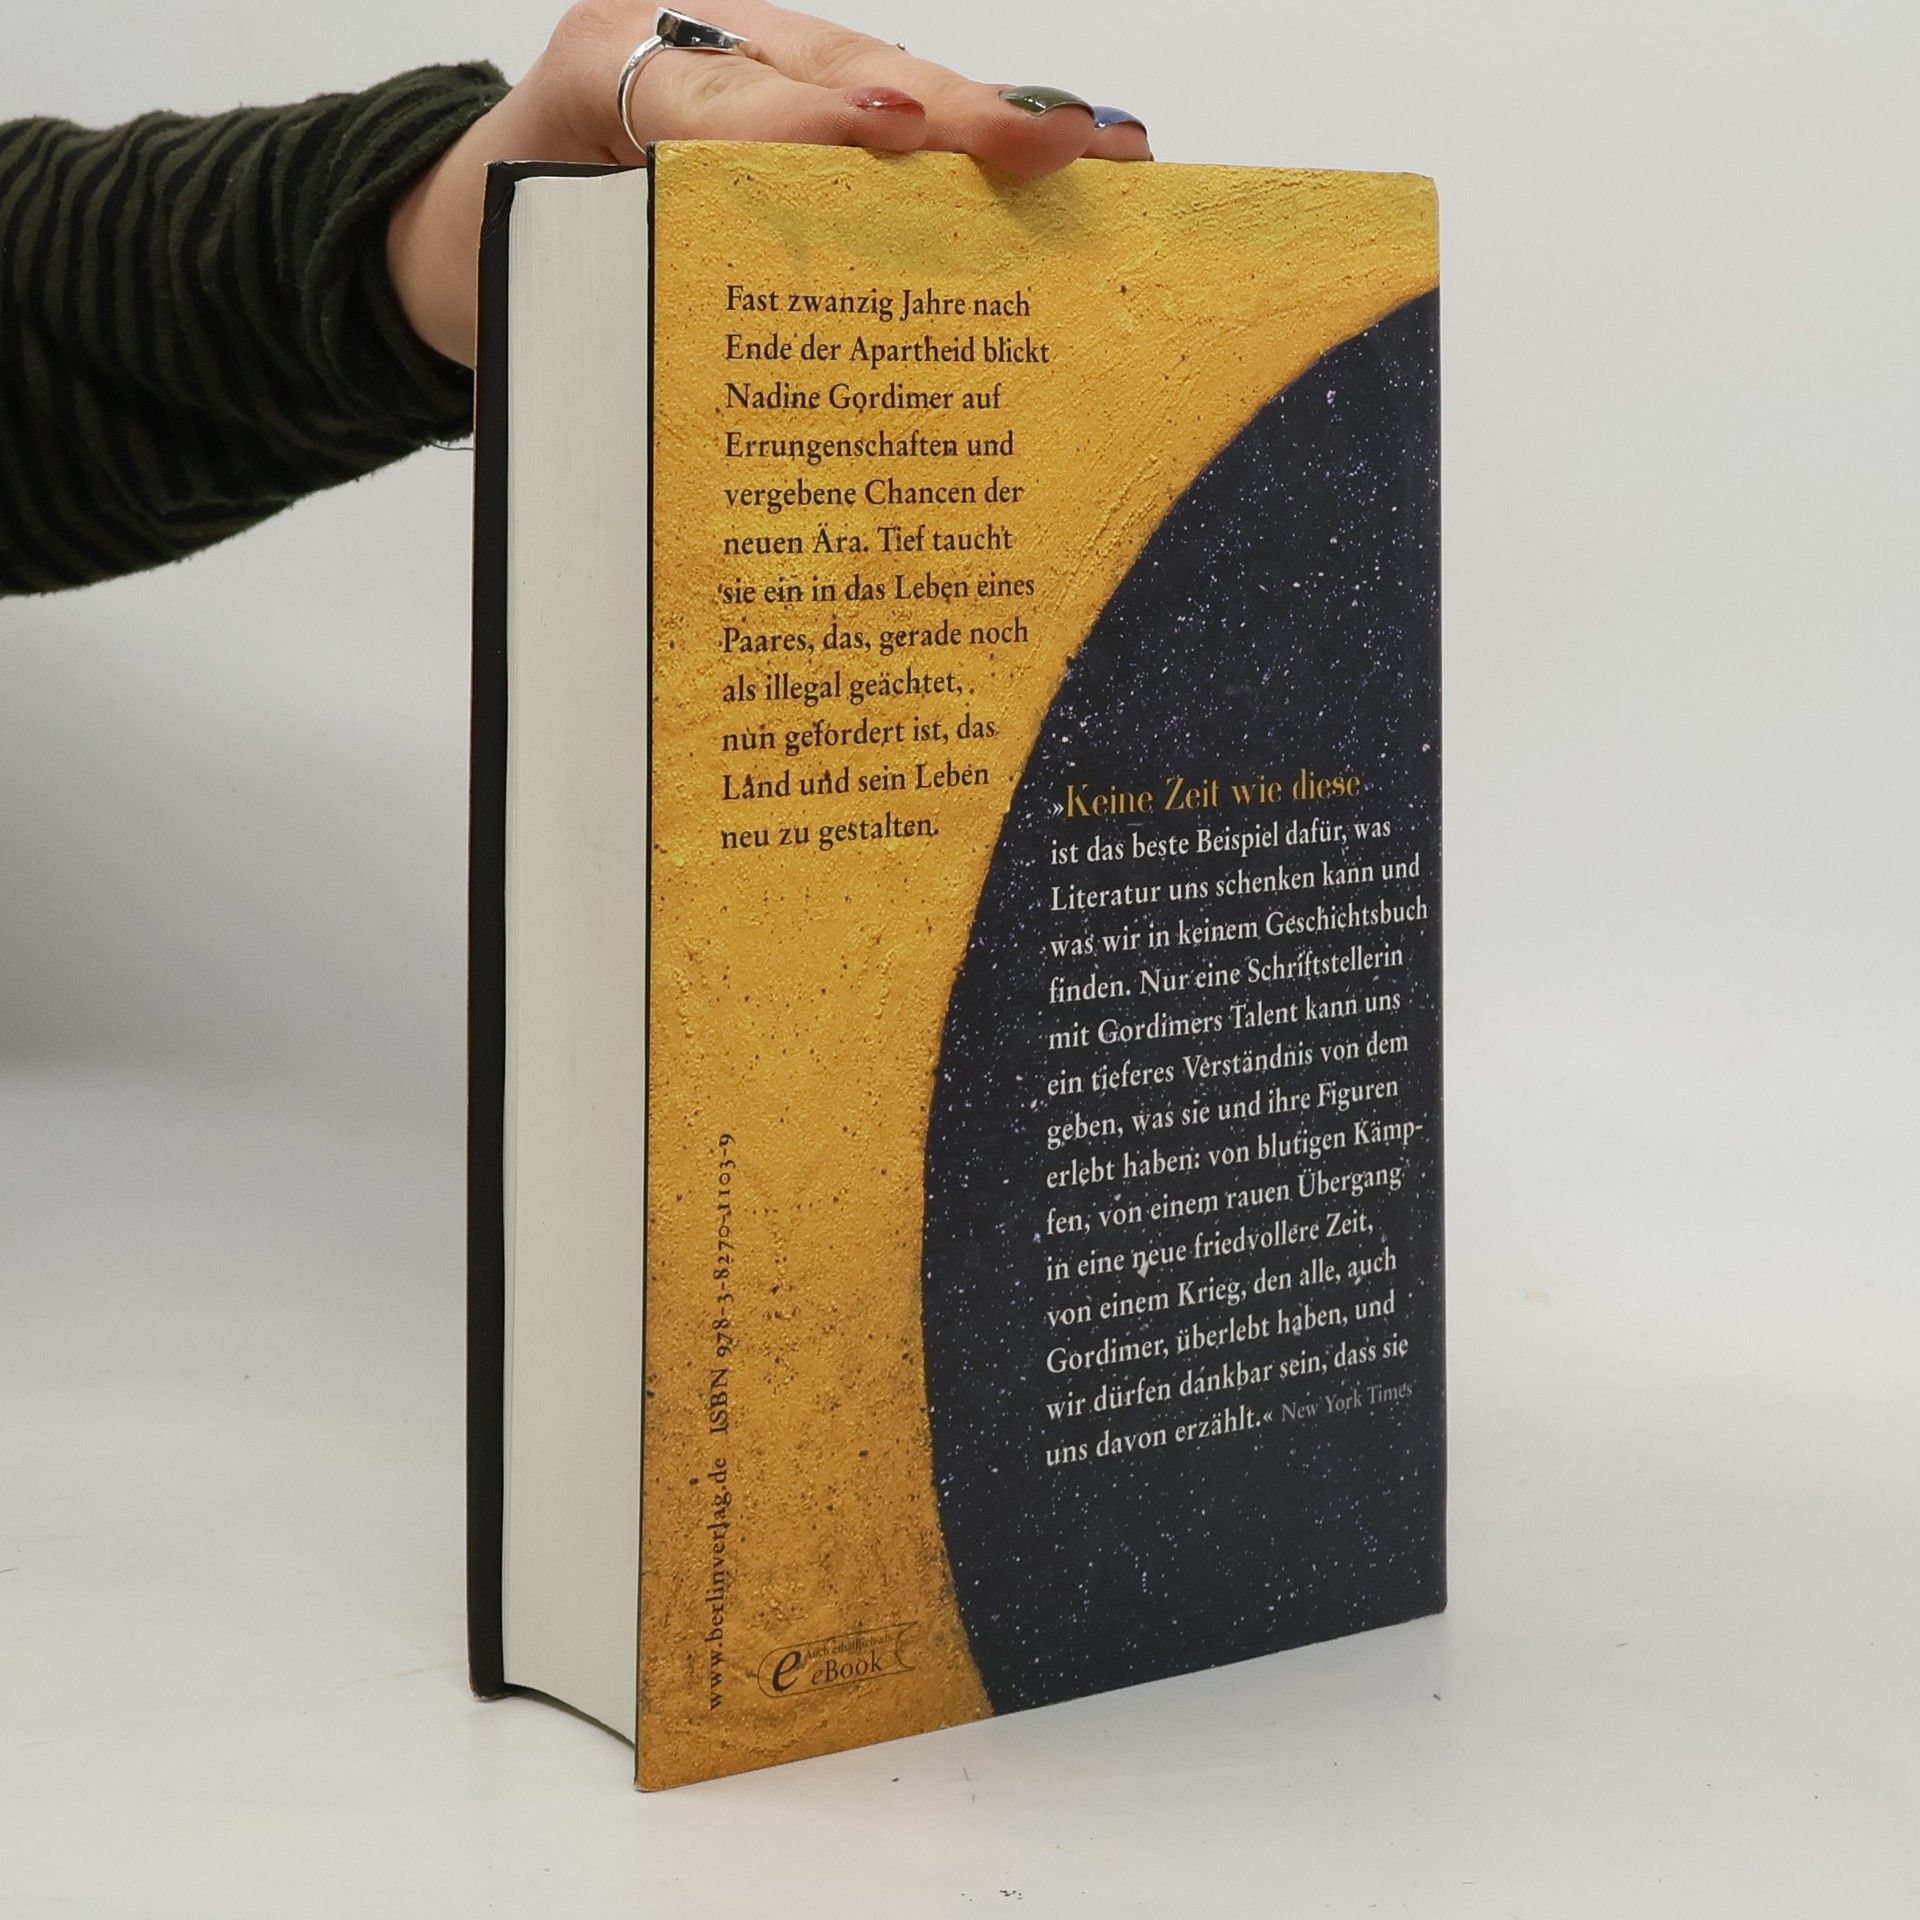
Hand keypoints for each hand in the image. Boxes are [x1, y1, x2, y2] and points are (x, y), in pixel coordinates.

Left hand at [388, 1, 1150, 365]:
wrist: (469, 224)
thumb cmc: (512, 258)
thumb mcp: (538, 284)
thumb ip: (613, 295)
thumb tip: (748, 391)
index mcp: (610, 75)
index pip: (722, 93)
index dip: (811, 116)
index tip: (895, 135)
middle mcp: (697, 48)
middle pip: (844, 72)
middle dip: (956, 112)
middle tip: (1059, 143)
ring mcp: (757, 67)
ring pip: (888, 85)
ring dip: (994, 124)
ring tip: (1102, 149)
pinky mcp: (795, 106)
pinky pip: (890, 122)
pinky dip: (976, 150)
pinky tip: (1067, 155)